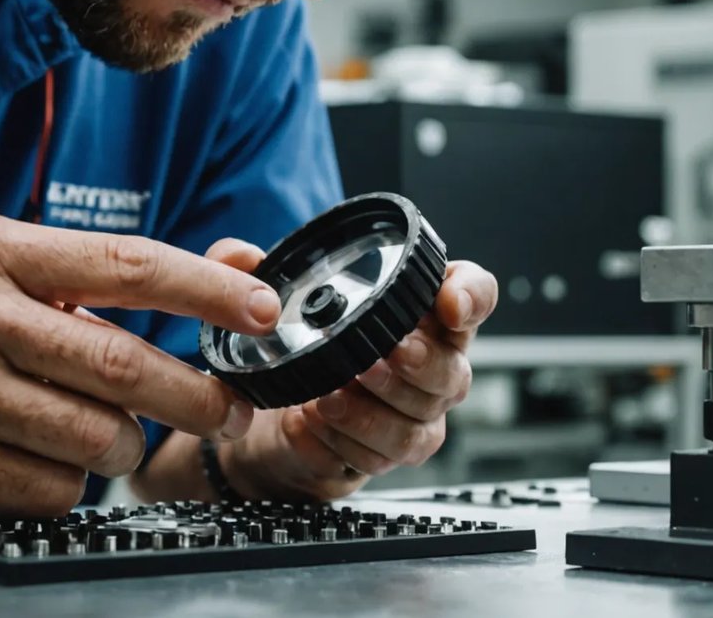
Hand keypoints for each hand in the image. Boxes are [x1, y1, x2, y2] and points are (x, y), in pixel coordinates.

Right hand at [0, 214, 278, 515]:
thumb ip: (67, 274)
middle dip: (194, 395)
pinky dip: (66, 485)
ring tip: (101, 432)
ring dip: (120, 446)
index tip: (263, 309)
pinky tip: (37, 460)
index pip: (123, 264)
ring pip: (94, 440)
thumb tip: (189, 291)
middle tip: (222, 406)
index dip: (206, 291)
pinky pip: (49, 491)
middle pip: (122, 366)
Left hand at [208, 238, 496, 500]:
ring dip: (377, 412)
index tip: (448, 301)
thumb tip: (239, 253)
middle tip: (385, 354)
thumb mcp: (269, 294)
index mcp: (420, 311)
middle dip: (420, 363)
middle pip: (452, 371)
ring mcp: (410, 415)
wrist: (272, 413)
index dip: (471, 296)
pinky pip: (378, 459)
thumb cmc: (296, 341)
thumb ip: (248, 264)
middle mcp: (429, 365)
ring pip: (418, 424)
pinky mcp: (380, 455)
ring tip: (334, 395)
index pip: (473, 294)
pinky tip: (312, 423)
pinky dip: (344, 443)